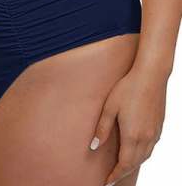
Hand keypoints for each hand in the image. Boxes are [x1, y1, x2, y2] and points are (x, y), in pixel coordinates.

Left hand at [89, 64, 166, 184]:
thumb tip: (93, 147)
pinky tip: (135, 152)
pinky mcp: (158, 127)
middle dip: (123, 173)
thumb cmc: (128, 88)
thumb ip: (102, 128)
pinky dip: (141, 155)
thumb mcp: (109, 107)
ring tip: (122, 168)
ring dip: (132, 165)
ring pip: (144, 157)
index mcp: (132, 136)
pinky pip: (150, 148)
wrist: (151, 76)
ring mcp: (155, 134)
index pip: (123, 164)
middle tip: (112, 179)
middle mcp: (146, 139)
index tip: (106, 183)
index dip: (115, 176)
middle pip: (134, 164)